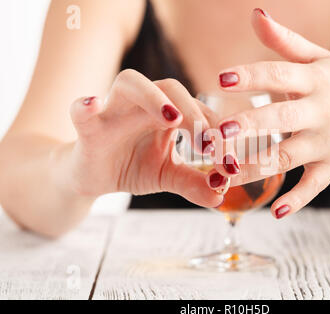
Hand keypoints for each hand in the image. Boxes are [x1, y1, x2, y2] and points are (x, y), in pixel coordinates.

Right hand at [66, 69, 222, 206]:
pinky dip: (84, 106)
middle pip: (171, 88)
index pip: (198, 112)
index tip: (230, 163)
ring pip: (130, 84)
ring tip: (172, 119)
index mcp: (168, 112)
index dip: (217, 133)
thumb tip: (220, 196)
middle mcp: (143, 103)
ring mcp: (114, 110)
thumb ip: (194, 183)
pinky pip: (81, 111)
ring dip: (153, 97)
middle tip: (208, 145)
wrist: (94, 176)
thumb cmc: (134, 167)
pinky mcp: (88, 127)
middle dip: (194, 113)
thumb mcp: (168, 175)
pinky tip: (92, 104)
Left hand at [209, 9, 329, 217]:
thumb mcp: (321, 59)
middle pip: (282, 117)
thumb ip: (285, 41)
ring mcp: (329, 142)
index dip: (251, 76)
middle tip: (221, 132)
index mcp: (315, 80)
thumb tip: (255, 14)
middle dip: (252, 125)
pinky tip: (275, 212)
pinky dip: (297, 199)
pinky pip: (314, 186)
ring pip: (289, 156)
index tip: (221, 80)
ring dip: (257, 166)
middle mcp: (322, 110)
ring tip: (225, 175)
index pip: (279, 73)